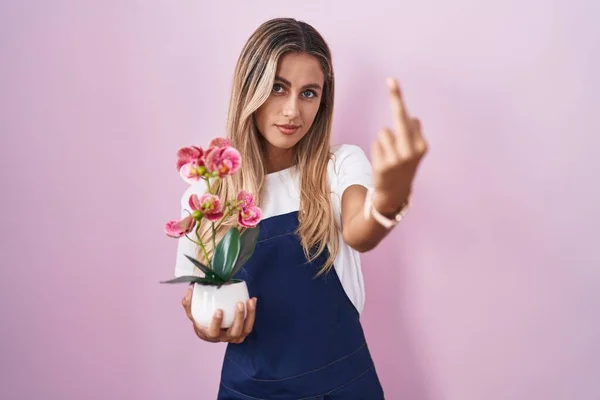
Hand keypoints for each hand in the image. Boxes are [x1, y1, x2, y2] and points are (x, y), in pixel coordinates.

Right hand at [181, 286, 256, 343]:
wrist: (211, 330)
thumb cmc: (202, 321)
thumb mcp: (193, 314)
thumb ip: (189, 304)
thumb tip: (189, 291)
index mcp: (211, 335)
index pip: (214, 332)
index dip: (217, 323)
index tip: (218, 311)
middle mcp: (224, 338)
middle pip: (234, 332)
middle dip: (239, 318)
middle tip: (239, 304)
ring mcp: (235, 337)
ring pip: (245, 329)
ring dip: (249, 315)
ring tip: (249, 301)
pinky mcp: (243, 333)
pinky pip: (250, 324)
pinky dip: (252, 313)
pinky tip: (252, 300)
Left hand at [371, 78, 427, 214]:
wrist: (395, 194)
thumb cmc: (403, 166)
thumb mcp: (414, 151)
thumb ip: (412, 133)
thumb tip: (411, 117)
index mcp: (422, 145)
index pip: (410, 117)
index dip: (398, 101)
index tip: (391, 81)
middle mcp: (412, 151)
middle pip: (401, 118)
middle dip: (396, 98)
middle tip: (391, 79)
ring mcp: (398, 159)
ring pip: (384, 132)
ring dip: (383, 140)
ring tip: (389, 155)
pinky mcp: (384, 165)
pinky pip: (377, 143)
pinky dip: (378, 149)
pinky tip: (383, 162)